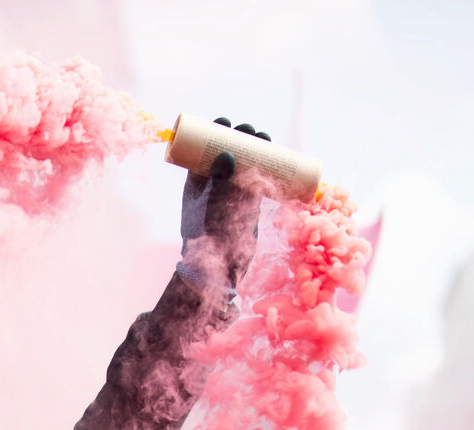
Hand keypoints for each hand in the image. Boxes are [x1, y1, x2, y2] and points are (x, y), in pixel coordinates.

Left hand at [178, 118, 270, 295]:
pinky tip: (276, 155)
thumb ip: (218, 182)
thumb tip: (226, 154)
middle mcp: (214, 182)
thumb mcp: (209, 205)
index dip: (214, 132)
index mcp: (197, 180)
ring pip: (245, 163)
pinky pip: (258, 178)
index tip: (224, 123)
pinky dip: (266, 167)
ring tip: (266, 138)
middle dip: (240, 137)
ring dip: (255, 148)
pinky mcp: (248, 201)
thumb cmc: (208, 235)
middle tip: (250, 130)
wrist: (219, 264)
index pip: (204, 148)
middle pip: (228, 151)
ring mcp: (232, 191)